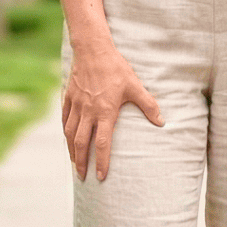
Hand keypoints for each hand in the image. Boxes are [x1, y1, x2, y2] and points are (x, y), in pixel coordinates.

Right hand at [62, 42, 163, 180]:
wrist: (93, 49)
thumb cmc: (116, 68)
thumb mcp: (135, 86)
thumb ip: (148, 105)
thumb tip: (161, 121)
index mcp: (105, 111)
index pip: (102, 143)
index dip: (102, 161)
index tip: (101, 176)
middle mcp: (88, 112)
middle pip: (82, 143)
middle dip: (82, 162)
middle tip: (83, 176)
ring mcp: (77, 105)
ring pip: (70, 133)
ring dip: (72, 150)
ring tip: (74, 162)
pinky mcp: (69, 97)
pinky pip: (65, 119)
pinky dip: (66, 132)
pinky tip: (67, 138)